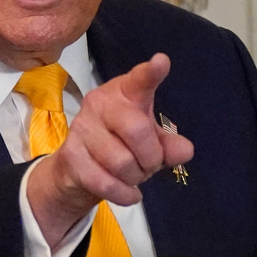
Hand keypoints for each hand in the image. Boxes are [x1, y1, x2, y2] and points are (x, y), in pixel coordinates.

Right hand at [26, 53, 193, 248]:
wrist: (76, 170)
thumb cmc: (120, 145)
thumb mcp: (149, 143)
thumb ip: (169, 146)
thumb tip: (185, 150)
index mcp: (124, 92)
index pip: (139, 80)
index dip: (151, 73)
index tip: (161, 62)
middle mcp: (99, 103)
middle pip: (137, 129)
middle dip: (150, 157)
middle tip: (149, 165)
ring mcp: (82, 128)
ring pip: (122, 162)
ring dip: (136, 178)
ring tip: (132, 175)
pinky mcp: (71, 155)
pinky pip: (106, 182)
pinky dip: (125, 194)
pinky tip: (130, 194)